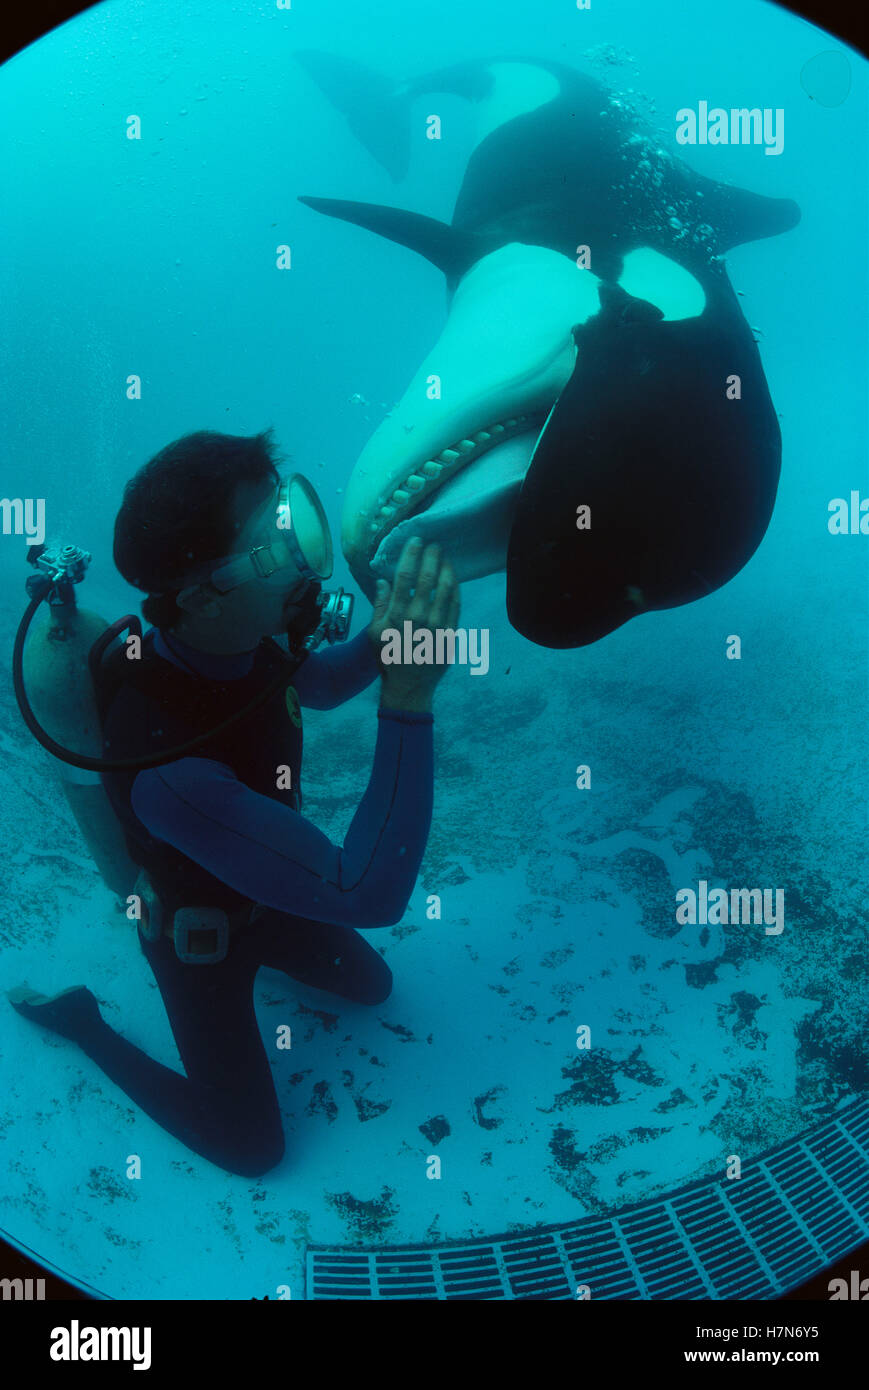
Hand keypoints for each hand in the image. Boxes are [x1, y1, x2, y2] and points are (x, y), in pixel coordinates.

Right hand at [367, 537, 459, 710]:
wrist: (409, 686)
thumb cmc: (388, 658)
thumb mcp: (374, 633)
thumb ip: (379, 605)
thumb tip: (382, 580)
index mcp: (397, 615)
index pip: (405, 577)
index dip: (411, 555)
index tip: (416, 541)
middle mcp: (419, 617)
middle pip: (428, 578)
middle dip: (432, 557)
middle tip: (434, 544)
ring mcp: (438, 626)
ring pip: (446, 589)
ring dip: (447, 569)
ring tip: (446, 558)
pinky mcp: (451, 634)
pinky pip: (457, 606)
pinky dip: (455, 589)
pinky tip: (453, 580)